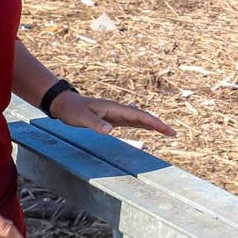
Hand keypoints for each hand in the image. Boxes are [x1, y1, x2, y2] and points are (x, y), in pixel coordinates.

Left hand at [53, 91, 175, 136]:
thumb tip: (110, 131)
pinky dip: (141, 124)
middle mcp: (118, 110)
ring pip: (138, 119)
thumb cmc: (72, 110)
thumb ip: (95, 124)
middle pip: (143, 117)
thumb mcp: (82, 118)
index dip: (155, 123)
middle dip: (158, 125)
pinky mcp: (111, 118)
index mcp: (115, 109)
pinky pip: (130, 122)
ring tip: (165, 131)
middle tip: (173, 133)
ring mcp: (115, 114)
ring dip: (152, 124)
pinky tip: (144, 125)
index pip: (140, 116)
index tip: (167, 130)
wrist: (63, 103)